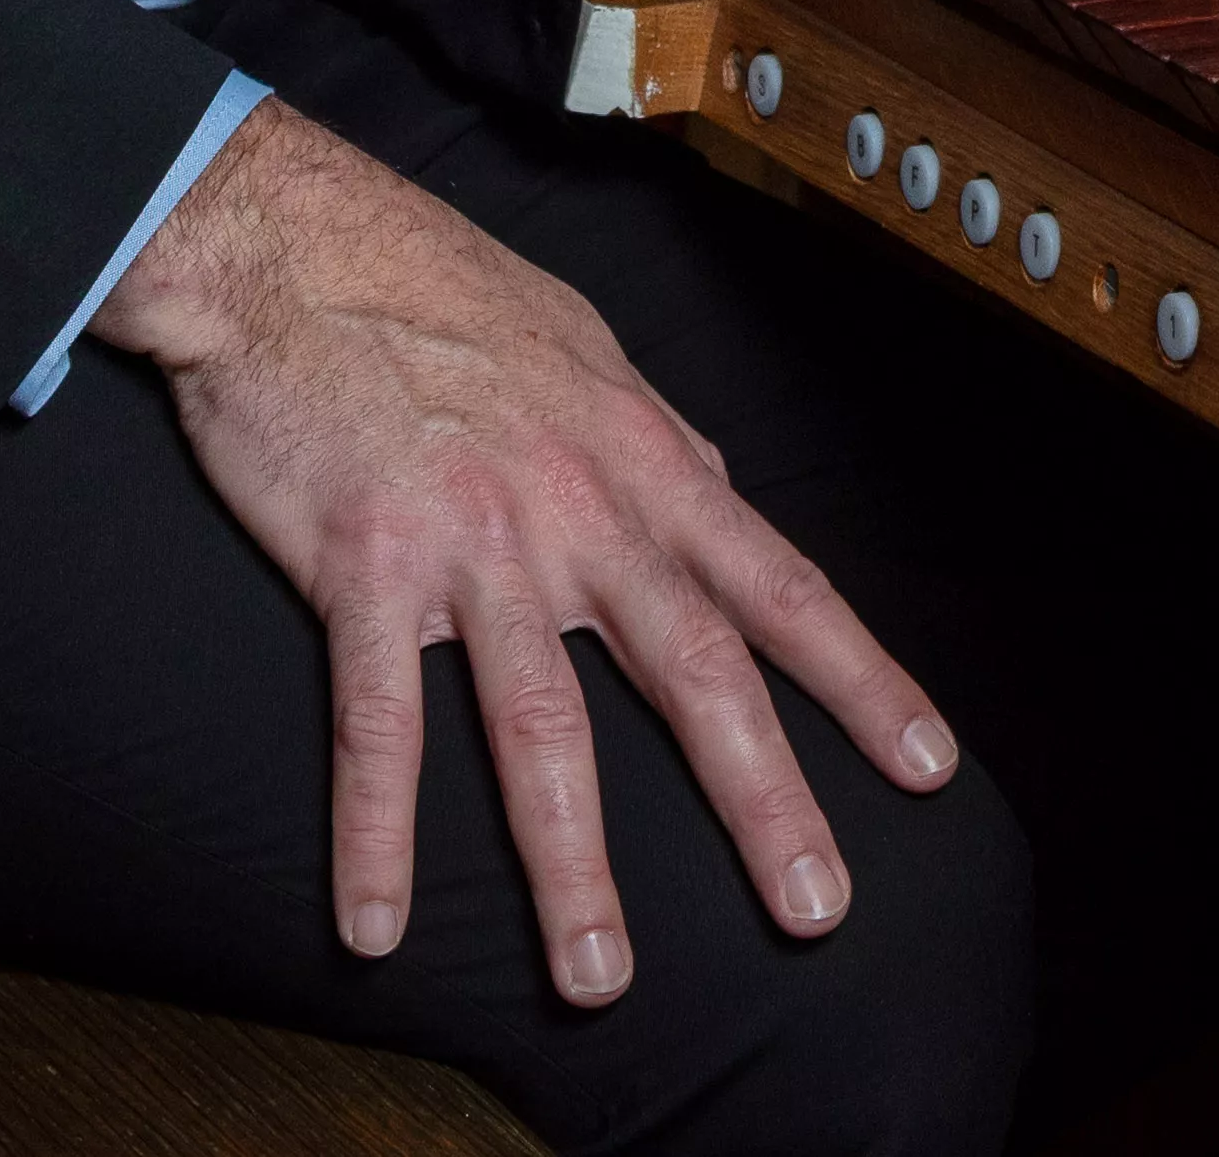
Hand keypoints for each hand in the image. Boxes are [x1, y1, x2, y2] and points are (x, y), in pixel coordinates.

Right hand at [99, 101, 954, 998]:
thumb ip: (653, 443)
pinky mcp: (363, 564)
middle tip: (817, 910)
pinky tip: (377, 922)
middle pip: (694, 672)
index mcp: (645, 459)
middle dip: (763, 799)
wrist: (292, 243)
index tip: (926, 769)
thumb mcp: (586, 351)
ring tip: (602, 975)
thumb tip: (715, 495)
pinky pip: (375, 722)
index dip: (860, 680)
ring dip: (573, 862)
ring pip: (541, 725)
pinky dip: (378, 830)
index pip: (780, 585)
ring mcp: (474, 541)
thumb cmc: (439, 293)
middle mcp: (580, 510)